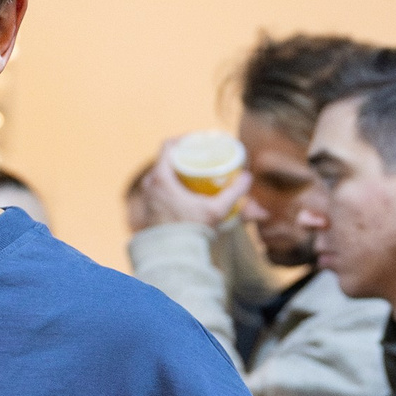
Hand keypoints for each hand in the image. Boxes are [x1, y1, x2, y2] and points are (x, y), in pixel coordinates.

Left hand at [127, 142, 248, 234]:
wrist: (172, 257)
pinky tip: (185, 187)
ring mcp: (147, 197)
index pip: (168, 146)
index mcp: (161, 178)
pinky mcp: (149, 209)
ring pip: (163, 174)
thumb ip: (234, 194)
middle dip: (184, 156)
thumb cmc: (191, 232)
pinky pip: (160, 187)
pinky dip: (172, 183)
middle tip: (202, 156)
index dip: (184, 139)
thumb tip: (247, 178)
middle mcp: (150, 185)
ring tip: (196, 171)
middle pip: (166, 159)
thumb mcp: (216, 211)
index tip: (198, 140)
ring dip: (178, 170)